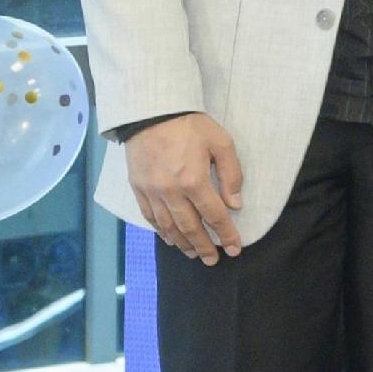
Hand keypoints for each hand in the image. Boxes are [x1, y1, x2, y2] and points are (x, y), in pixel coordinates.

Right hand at [127, 112, 246, 264]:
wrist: (152, 111)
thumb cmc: (191, 125)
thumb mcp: (221, 143)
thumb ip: (231, 175)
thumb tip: (235, 204)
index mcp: (194, 180)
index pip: (214, 215)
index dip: (226, 234)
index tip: (234, 249)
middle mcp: (171, 191)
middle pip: (190, 227)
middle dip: (203, 246)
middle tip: (213, 260)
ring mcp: (151, 191)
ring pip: (168, 226)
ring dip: (182, 243)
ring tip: (193, 253)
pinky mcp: (138, 187)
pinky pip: (149, 216)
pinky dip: (160, 230)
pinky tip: (169, 238)